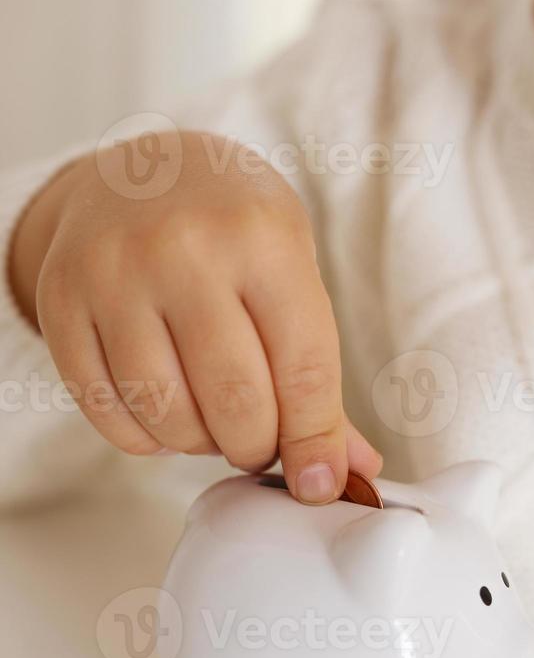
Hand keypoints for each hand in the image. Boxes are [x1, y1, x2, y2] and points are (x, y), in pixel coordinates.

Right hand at [9, 130, 381, 502]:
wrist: (142, 173)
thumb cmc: (233, 230)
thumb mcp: (291, 274)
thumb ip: (316, 375)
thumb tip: (348, 471)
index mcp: (261, 237)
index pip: (302, 369)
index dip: (315, 442)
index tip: (320, 484)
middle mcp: (183, 250)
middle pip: (234, 402)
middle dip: (256, 447)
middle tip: (258, 443)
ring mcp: (113, 275)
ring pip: (166, 415)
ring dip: (200, 444)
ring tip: (212, 420)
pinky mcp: (61, 302)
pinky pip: (106, 413)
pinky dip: (145, 438)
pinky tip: (166, 413)